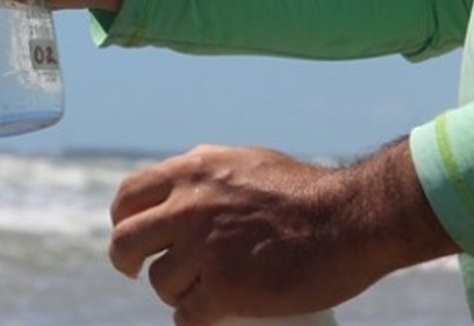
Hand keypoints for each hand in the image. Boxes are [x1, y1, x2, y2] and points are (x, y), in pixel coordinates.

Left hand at [108, 141, 458, 325]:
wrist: (351, 218)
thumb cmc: (305, 192)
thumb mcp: (243, 163)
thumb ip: (205, 176)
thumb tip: (176, 190)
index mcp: (191, 172)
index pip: (129, 197)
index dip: (123, 220)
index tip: (132, 235)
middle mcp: (189, 207)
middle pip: (126, 242)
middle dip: (127, 260)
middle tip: (138, 270)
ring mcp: (205, 248)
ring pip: (161, 282)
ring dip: (175, 292)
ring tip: (198, 290)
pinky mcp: (226, 288)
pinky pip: (187, 315)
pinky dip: (191, 320)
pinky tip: (201, 317)